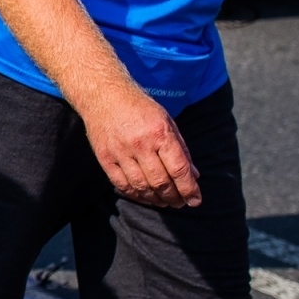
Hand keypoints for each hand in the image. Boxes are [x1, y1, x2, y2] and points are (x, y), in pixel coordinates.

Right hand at [75, 81, 199, 207]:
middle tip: (180, 203)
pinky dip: (135, 195)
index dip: (189, 189)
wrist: (103, 95)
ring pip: (141, 187)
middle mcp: (140, 144)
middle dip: (174, 198)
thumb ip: (181, 149)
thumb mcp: (167, 122)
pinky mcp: (105, 157)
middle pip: (161, 182)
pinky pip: (121, 184)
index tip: (195, 201)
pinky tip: (144, 196)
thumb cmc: (139, 108)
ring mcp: (120, 152)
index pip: (179, 170)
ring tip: (164, 202)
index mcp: (160, 133)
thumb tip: (193, 176)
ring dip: (156, 199)